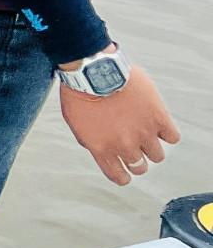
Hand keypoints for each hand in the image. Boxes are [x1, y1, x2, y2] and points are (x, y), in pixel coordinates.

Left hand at [59, 64, 179, 184]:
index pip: (118, 175)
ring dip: (151, 147)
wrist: (94, 70)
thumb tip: (102, 150)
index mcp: (101, 148)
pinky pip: (172, 137)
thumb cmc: (80, 92)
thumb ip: (92, 141)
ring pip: (157, 155)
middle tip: (135, 149)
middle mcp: (124, 145)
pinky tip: (158, 125)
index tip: (126, 175)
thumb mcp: (76, 122)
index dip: (123, 177)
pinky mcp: (158, 118)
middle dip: (137, 161)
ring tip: (145, 134)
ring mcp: (143, 133)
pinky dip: (167, 133)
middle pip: (140, 167)